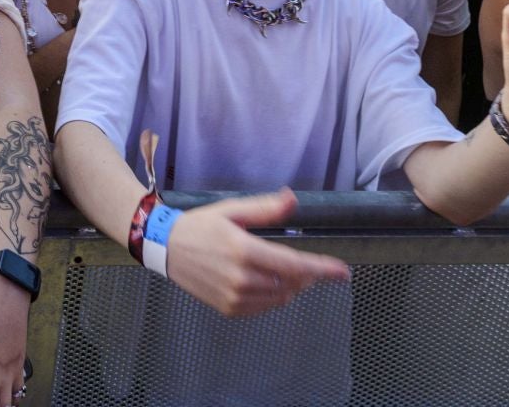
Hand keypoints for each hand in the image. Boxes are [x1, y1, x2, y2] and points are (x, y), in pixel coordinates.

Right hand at [162, 189, 350, 316]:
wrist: (166, 248)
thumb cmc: (200, 225)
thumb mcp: (232, 210)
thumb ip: (265, 209)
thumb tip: (292, 199)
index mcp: (244, 250)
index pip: (294, 265)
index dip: (322, 270)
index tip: (343, 273)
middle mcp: (241, 278)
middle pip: (291, 283)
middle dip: (305, 274)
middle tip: (304, 264)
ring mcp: (234, 297)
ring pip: (280, 297)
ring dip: (289, 286)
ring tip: (280, 270)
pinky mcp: (228, 308)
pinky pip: (264, 307)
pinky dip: (273, 296)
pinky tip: (264, 282)